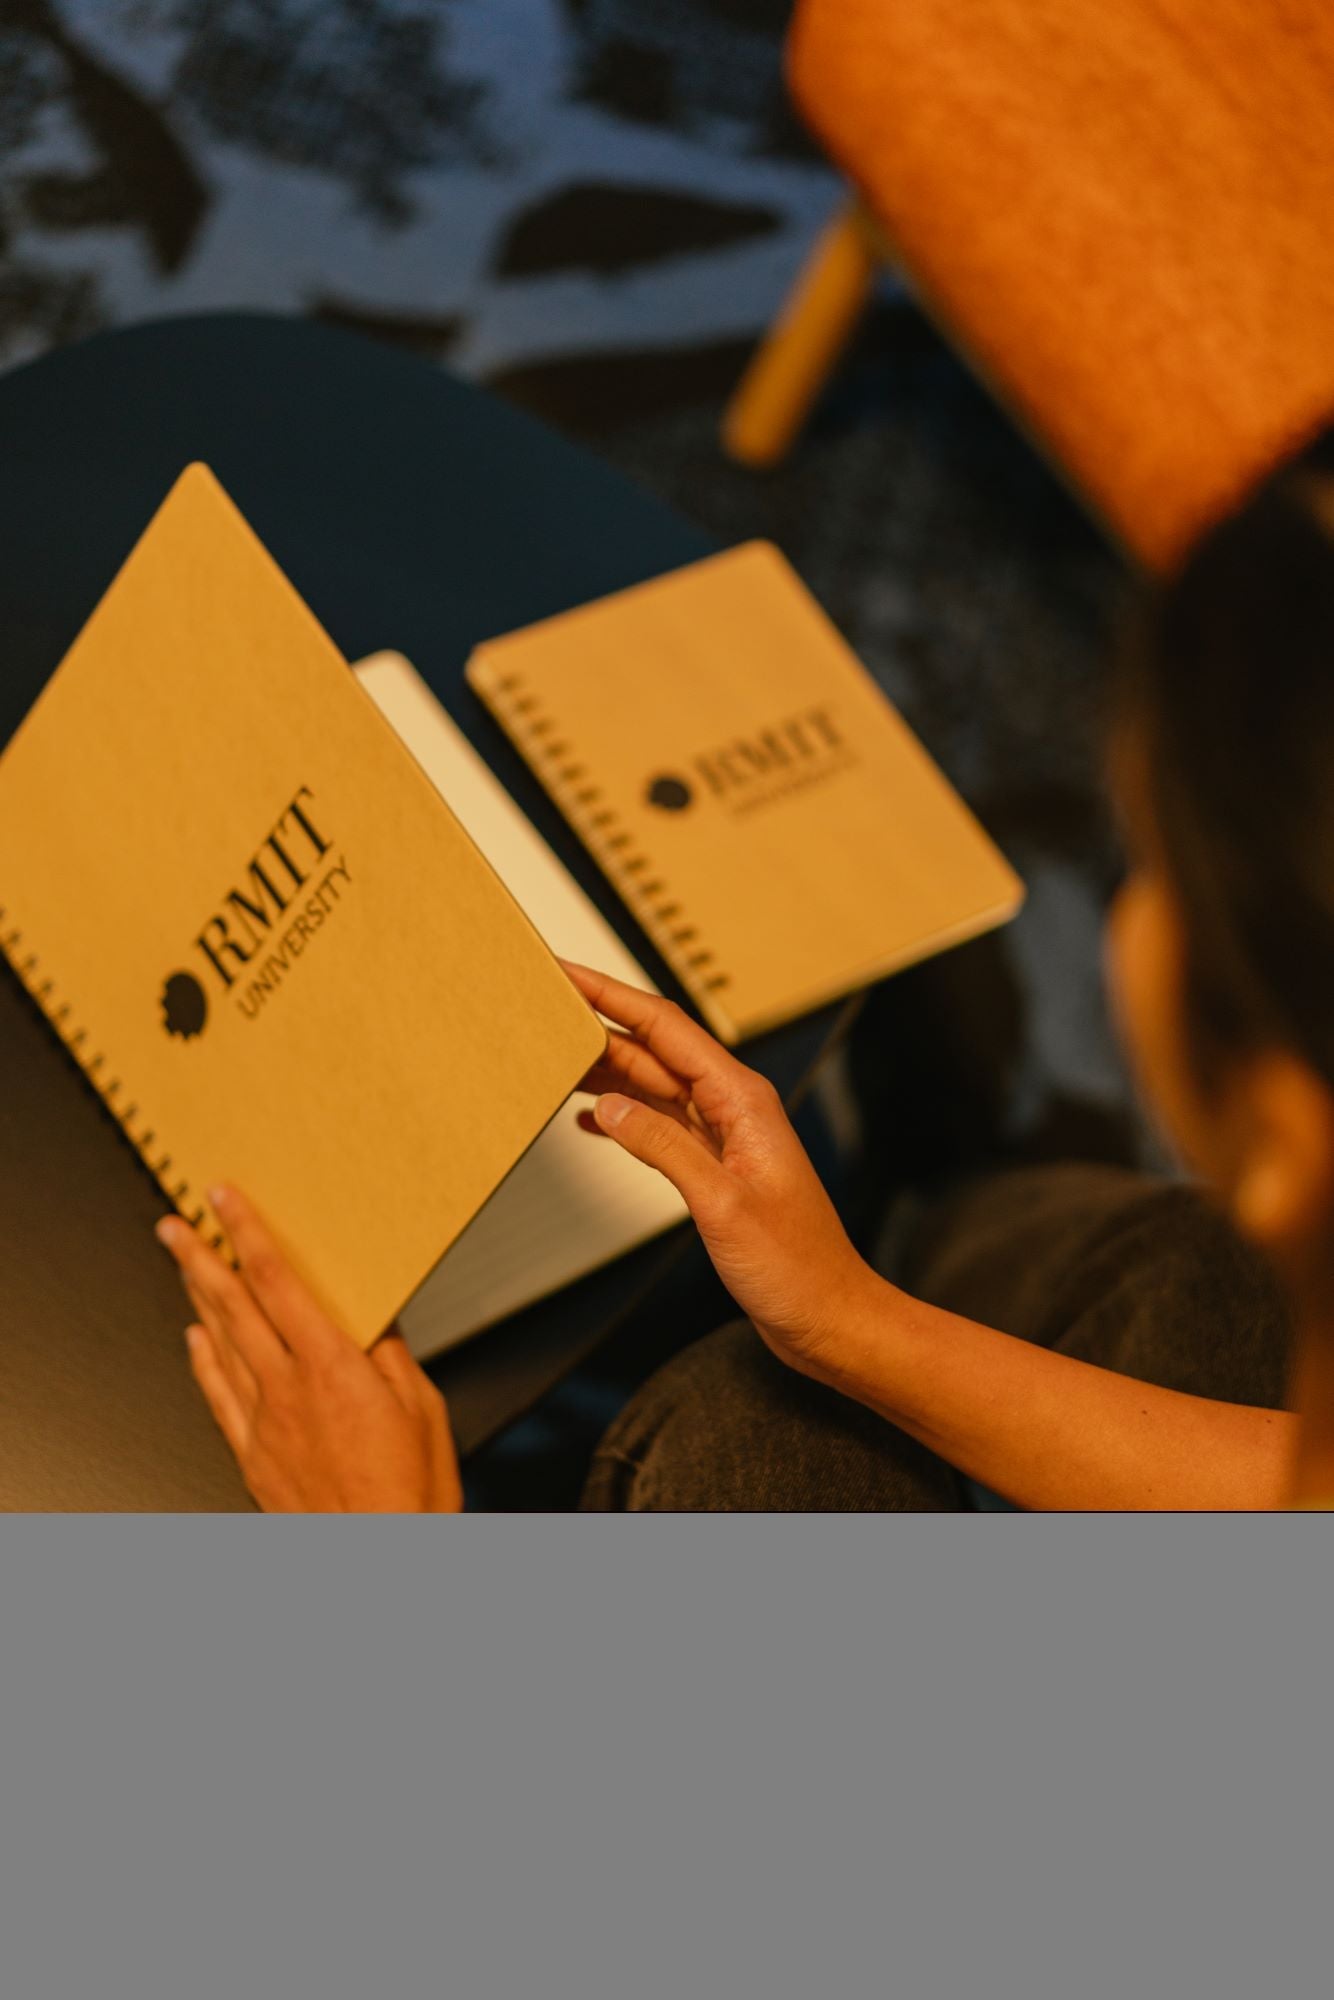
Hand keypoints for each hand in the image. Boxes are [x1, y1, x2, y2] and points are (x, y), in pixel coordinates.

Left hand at [156, 1185, 462, 1511]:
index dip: (248, 1235)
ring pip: (219, 1345)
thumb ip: (392, 1357)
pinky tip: (195, 1339)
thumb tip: (374, 1320)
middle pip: (233, 1307)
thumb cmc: (408, 1497)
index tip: (227, 1203)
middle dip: (201, 1258)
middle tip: (176, 1225)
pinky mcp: (254, 1456)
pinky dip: (203, 1361)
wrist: (380, 1561)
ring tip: (181, 1264)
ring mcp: (263, 1424)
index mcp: (333, 1368)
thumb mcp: (424, 1410)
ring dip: (196, 1298)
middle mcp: (288, 1390)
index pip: (278, 1282)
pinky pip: (218, 1396)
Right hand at [562, 960, 877, 1383]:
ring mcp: (723, 1136)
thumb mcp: (721, 1204)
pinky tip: (587, 1117)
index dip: (610, 994)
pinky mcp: (714, 1167)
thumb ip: (663, 1148)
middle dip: (598, 1024)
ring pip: (652, 1084)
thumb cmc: (795, 1265)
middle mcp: (733, 1107)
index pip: (664, 1027)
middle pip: (652, 1048)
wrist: (826, 1314)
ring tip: (551, 1054)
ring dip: (604, 1069)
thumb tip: (609, 1105)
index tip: (566, 971)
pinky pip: (659, 1124)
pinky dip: (621, 1116)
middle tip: (542, 1007)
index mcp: (741, 1099)